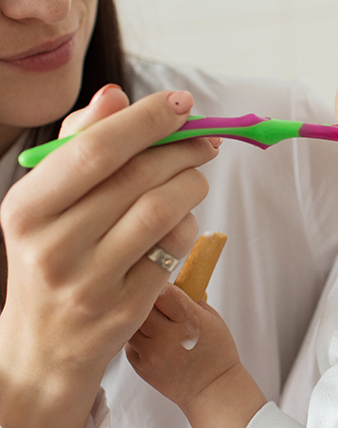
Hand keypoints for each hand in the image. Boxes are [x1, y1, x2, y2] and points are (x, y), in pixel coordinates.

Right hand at [0, 85, 218, 427]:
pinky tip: (182, 219)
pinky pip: (175, 249)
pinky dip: (189, 224)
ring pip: (163, 210)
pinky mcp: (125, 310)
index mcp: (27, 209)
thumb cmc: (54, 252)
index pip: (95, 149)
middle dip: (184, 148)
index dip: (146, 120)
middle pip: (138, 177)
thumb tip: (114, 95)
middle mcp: (52, 247)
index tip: (182, 102)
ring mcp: (89, 283)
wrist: (45, 344)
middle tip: (206, 138)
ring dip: (192, 183)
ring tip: (196, 175)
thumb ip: (78, 143)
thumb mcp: (47, 200)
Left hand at [127, 284, 266, 427]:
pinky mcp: (140, 366)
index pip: (164, 291)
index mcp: (189, 321)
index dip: (162, 284)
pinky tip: (149, 336)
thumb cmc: (217, 352)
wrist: (212, 389)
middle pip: (144, 305)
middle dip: (149, 299)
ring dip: (139, 317)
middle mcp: (168, 337)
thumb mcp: (213, 318)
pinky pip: (129, 342)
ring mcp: (152, 353)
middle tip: (155, 299)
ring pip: (131, 323)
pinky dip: (136, 336)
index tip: (164, 283)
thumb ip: (192, 299)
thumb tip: (173, 282)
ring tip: (151, 318)